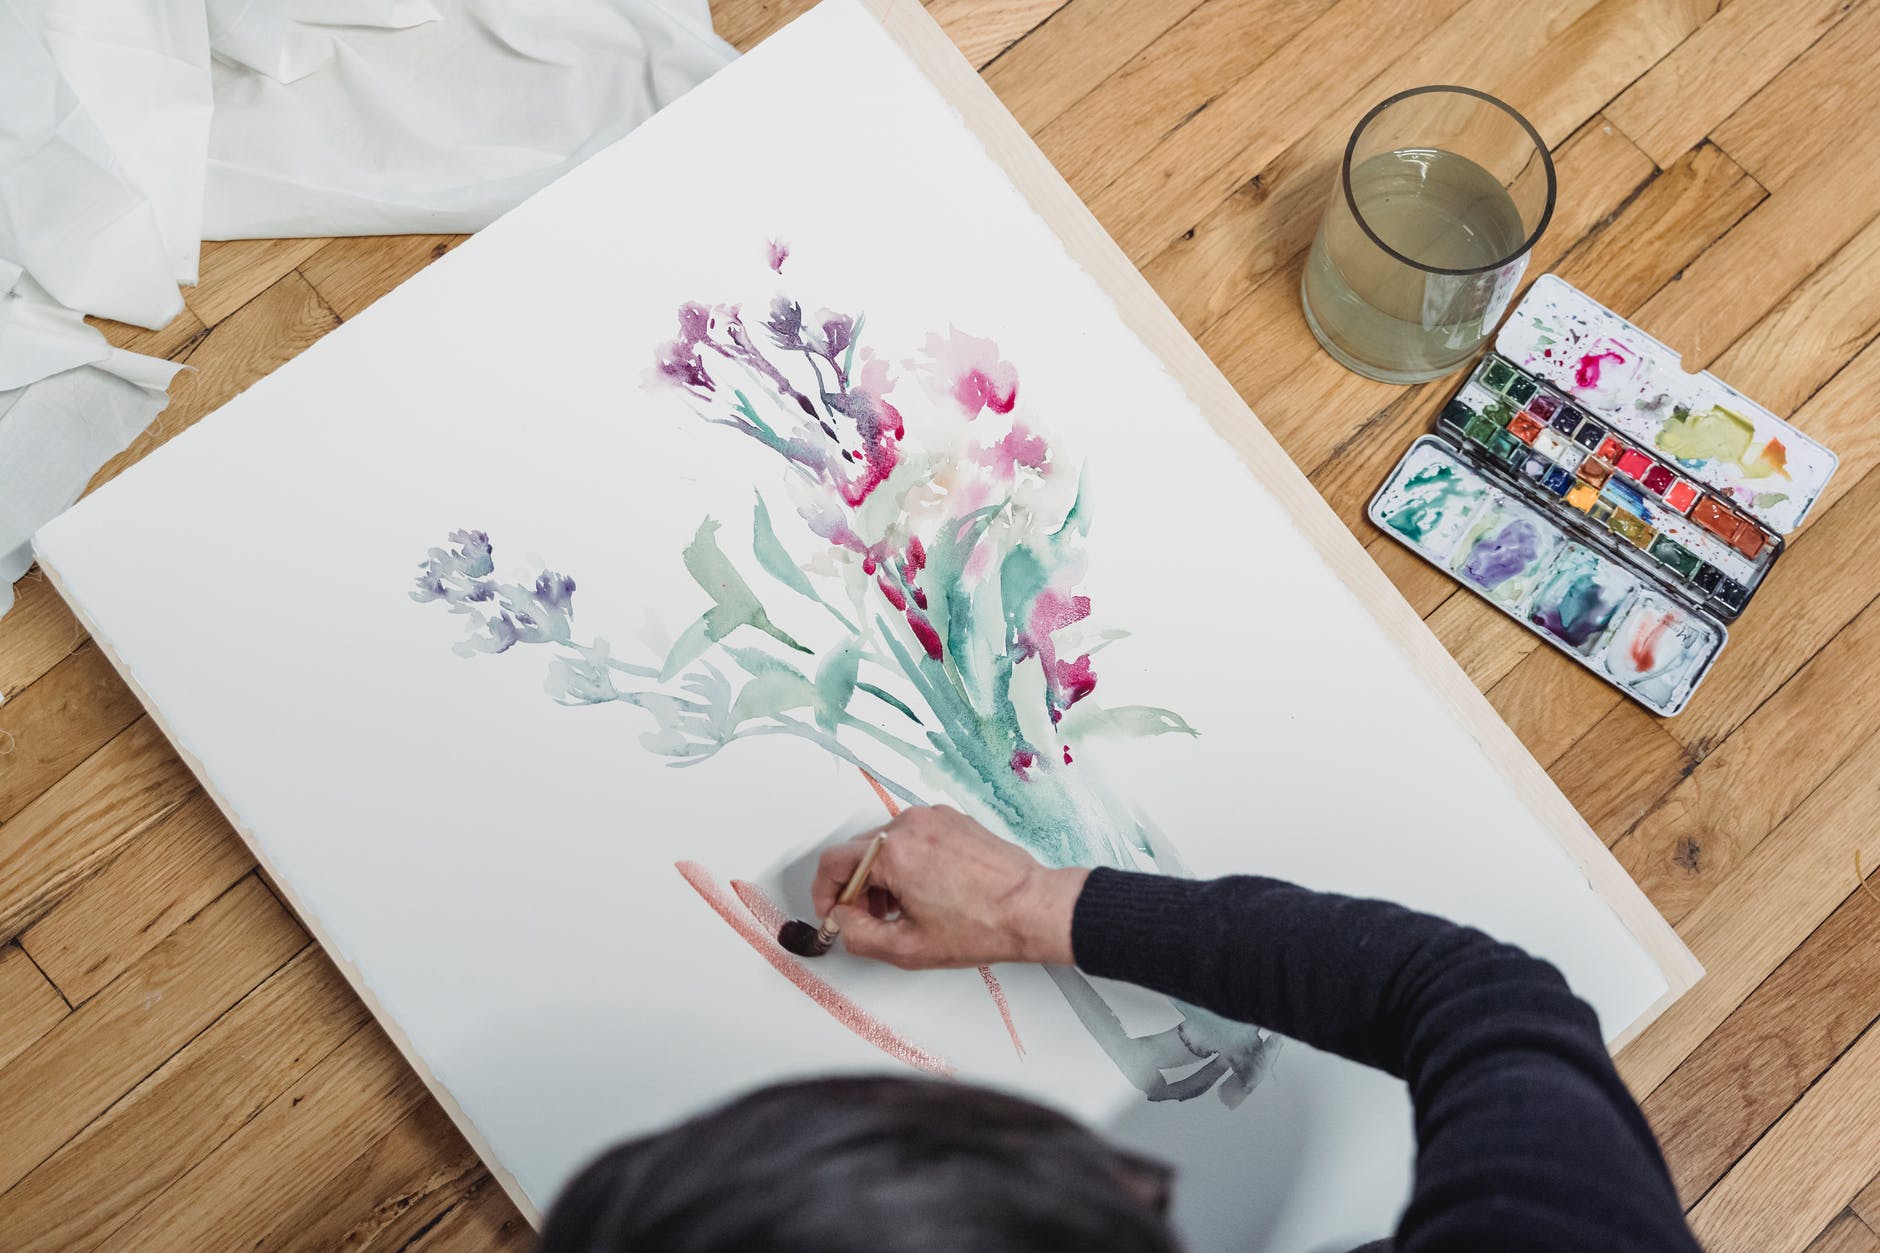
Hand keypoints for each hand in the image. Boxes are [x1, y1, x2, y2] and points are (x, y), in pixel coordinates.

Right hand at [811, 805, 1087, 968]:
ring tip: (903, 910)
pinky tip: (926, 892)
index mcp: (893, 851)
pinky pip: (913, 837)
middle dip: (857, 888)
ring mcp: (934, 818)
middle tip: (870, 919)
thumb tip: (840, 918)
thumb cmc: (981, 926)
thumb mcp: (906, 948)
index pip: (833, 863)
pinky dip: (908, 862)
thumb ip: (857, 934)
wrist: (1033, 908)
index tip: (833, 913)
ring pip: (886, 845)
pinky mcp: (953, 820)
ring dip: (882, 876)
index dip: (824, 892)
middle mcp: (910, 824)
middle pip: (859, 852)